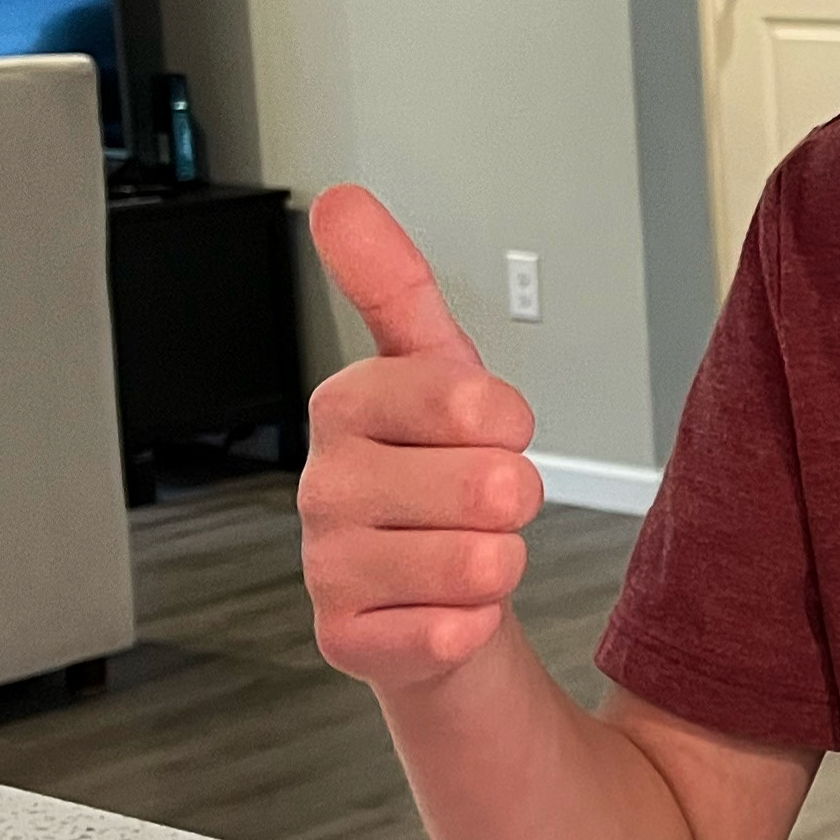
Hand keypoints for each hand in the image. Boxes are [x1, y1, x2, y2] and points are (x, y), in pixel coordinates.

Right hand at [298, 185, 541, 692]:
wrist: (432, 591)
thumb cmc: (441, 471)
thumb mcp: (436, 368)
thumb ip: (393, 284)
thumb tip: (338, 200)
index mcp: (345, 404)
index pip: (473, 399)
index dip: (508, 422)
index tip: (488, 429)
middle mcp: (323, 483)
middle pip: (491, 484)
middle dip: (516, 497)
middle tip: (483, 502)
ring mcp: (326, 566)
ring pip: (480, 560)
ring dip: (500, 560)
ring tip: (464, 549)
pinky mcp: (345, 639)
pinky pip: (454, 630)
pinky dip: (473, 622)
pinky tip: (442, 608)